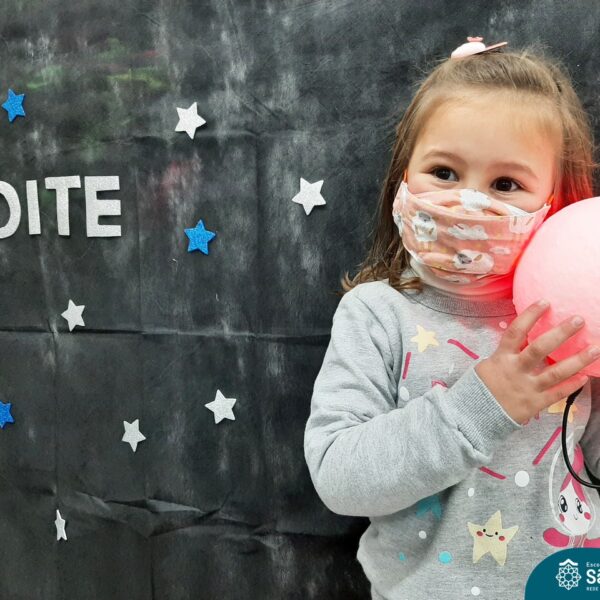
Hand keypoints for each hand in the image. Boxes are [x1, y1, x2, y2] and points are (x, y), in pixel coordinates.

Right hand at [475, 299, 599, 424]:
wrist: (473, 415)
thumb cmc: (480, 387)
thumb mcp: (488, 365)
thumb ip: (507, 354)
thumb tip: (525, 338)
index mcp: (501, 358)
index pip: (517, 331)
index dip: (530, 315)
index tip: (545, 301)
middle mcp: (515, 370)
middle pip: (540, 348)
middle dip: (561, 333)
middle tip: (578, 320)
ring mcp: (526, 387)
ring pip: (555, 372)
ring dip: (577, 360)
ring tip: (595, 349)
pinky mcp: (533, 404)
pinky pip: (556, 394)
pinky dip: (571, 386)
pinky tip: (586, 377)